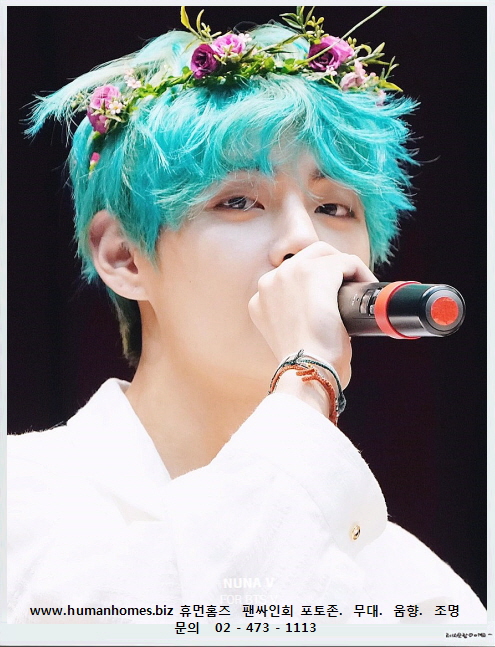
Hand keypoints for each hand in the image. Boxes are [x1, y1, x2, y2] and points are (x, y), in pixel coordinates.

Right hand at [249, 241, 375, 388]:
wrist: (305, 370)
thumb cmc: (304, 365)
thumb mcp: (289, 339)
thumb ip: (296, 321)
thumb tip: (327, 316)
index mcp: (261, 300)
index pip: (291, 277)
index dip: (316, 285)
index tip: (332, 298)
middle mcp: (269, 282)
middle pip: (306, 257)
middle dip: (331, 267)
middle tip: (350, 286)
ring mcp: (289, 274)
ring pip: (325, 255)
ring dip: (345, 267)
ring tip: (361, 285)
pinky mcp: (314, 273)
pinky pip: (346, 261)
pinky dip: (361, 272)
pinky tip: (368, 286)